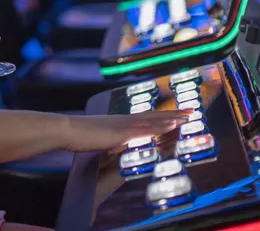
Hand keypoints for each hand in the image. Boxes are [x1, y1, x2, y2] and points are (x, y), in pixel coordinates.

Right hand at [63, 110, 191, 154]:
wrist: (67, 130)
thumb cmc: (79, 136)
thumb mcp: (99, 139)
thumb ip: (111, 142)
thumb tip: (117, 147)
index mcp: (121, 123)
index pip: (146, 118)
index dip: (163, 116)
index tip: (178, 115)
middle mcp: (125, 121)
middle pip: (154, 116)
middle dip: (174, 114)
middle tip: (193, 112)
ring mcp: (124, 125)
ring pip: (153, 120)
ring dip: (172, 118)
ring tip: (189, 116)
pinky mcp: (122, 132)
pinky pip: (146, 128)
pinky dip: (161, 126)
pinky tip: (172, 124)